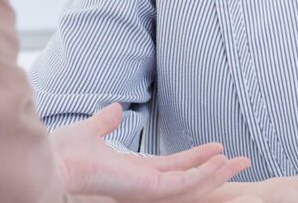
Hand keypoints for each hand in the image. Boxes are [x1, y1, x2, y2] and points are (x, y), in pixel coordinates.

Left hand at [50, 103, 251, 201]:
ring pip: (193, 185)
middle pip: (191, 178)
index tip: (217, 148)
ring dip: (217, 174)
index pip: (175, 166)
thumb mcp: (94, 130)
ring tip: (239, 162)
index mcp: (135, 170)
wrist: (54, 160)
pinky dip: (203, 175)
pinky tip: (220, 163)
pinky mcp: (148, 188)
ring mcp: (148, 188)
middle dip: (217, 170)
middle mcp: (145, 182)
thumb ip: (107, 121)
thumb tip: (117, 108)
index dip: (197, 158)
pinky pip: (183, 184)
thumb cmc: (66, 152)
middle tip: (243, 160)